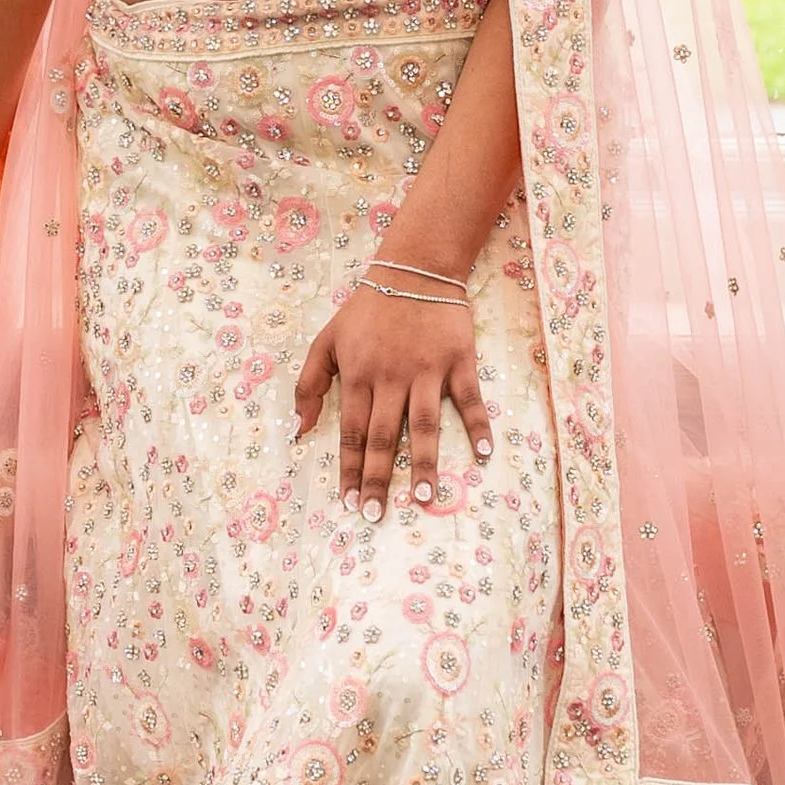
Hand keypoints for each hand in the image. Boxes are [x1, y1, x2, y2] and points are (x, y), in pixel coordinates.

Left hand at [293, 281, 492, 521]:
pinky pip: (470, 399)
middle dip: (379, 479)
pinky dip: (478, 426)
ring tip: (424, 499)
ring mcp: (427, 371)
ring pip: (424, 426)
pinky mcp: (459, 362)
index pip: (353, 432)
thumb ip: (309, 384)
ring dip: (424, 464)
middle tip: (376, 515)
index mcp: (359, 376)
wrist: (415, 269)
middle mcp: (392, 378)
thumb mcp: (327, 340)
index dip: (350, 469)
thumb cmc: (368, 309)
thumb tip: (300, 430)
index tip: (349, 501)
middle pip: (384, 437)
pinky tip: (484, 454)